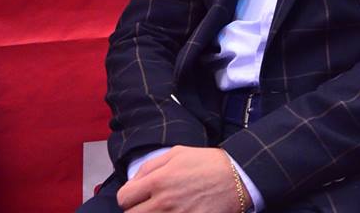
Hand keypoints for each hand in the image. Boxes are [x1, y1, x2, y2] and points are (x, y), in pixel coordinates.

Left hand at [116, 145, 250, 212]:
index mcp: (159, 180)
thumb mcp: (176, 153)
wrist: (235, 177)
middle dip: (136, 211)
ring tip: (162, 209)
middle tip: (148, 205)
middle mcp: (164, 202)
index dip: (128, 198)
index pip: (124, 198)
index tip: (135, 197)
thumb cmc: (206, 163)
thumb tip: (132, 182)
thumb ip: (149, 167)